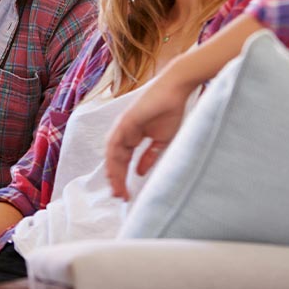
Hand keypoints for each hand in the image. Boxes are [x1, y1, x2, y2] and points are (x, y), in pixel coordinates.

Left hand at [104, 73, 190, 199]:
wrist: (175, 91)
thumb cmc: (169, 112)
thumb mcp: (160, 141)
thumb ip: (149, 156)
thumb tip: (139, 173)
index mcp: (131, 138)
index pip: (123, 162)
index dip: (123, 178)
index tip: (126, 196)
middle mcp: (123, 133)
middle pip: (115, 160)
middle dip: (116, 180)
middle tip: (120, 197)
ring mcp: (122, 126)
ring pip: (113, 153)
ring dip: (114, 172)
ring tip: (117, 188)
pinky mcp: (126, 121)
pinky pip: (116, 140)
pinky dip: (115, 155)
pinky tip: (116, 168)